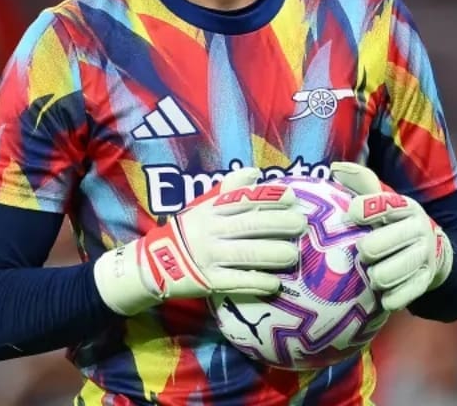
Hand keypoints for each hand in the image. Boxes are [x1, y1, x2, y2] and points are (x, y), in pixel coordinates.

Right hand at [93, 167, 307, 315]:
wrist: (155, 262)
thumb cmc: (189, 229)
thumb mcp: (204, 204)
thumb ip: (230, 188)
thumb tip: (256, 172)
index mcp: (212, 209)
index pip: (245, 199)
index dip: (271, 197)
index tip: (293, 198)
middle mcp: (212, 230)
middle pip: (251, 225)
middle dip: (280, 224)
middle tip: (302, 225)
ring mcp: (211, 257)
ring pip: (247, 254)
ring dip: (274, 254)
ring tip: (293, 255)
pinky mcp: (210, 281)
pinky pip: (238, 282)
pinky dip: (258, 282)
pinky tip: (275, 283)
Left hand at [331, 161, 452, 311]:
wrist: (435, 253)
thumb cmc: (395, 224)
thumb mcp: (384, 200)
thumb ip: (362, 183)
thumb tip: (335, 167)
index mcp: (406, 207)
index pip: (384, 205)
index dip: (363, 210)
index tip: (351, 214)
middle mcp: (419, 230)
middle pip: (375, 245)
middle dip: (364, 250)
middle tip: (363, 252)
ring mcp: (424, 258)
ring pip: (384, 274)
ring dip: (374, 276)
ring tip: (371, 273)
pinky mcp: (425, 282)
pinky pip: (399, 296)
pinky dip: (388, 298)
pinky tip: (383, 294)